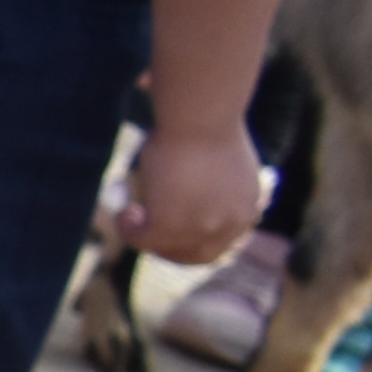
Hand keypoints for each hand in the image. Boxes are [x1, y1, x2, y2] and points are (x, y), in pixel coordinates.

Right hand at [110, 119, 273, 268]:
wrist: (202, 116)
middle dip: (173, 250)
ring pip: (167, 247)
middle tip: (150, 238)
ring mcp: (201, 228)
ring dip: (147, 236)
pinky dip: (128, 229)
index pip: (224, 241)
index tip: (175, 232)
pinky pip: (141, 239)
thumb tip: (192, 188)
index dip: (196, 241)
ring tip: (130, 214)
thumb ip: (215, 186)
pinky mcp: (170, 226)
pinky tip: (124, 213)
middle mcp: (230, 224)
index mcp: (247, 208)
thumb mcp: (221, 162)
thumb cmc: (208, 124)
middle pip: (201, 256)